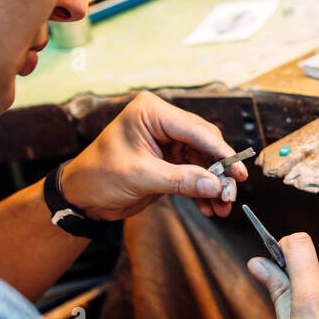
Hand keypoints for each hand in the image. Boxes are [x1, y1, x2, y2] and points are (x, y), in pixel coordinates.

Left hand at [60, 91, 248, 220]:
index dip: (220, 152)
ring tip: (221, 206)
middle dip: (219, 171)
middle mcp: (162, 121)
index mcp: (151, 112)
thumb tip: (216, 185)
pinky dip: (202, 189)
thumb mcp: (140, 177)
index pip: (195, 129)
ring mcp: (167, 140)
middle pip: (204, 143)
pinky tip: (208, 205)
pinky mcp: (168, 159)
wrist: (80, 196)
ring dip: (213, 184)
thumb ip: (181, 179)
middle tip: (230, 194)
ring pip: (203, 159)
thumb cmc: (97, 176)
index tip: (238, 171)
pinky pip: (194, 171)